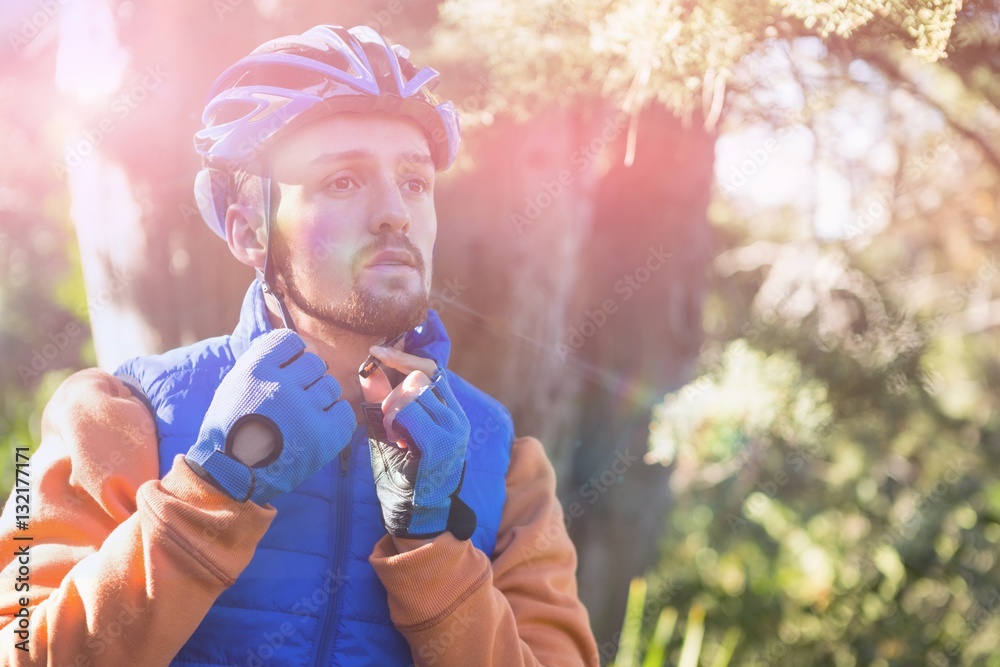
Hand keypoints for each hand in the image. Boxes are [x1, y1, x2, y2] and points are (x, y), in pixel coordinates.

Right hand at [185, 329, 355, 505]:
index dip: (293, 354)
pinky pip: (344, 412)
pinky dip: (334, 419)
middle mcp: (281, 387)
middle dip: (307, 379)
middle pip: (315, 363)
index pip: (290, 340)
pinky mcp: (324, 436)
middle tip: (292, 402)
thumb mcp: (235, 385)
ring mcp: (305, 411)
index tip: (288, 370)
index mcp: (255, 370)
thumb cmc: (234, 427)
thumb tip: (300, 344)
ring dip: (320, 400)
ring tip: (301, 418)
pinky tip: (316, 430)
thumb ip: (263, 361)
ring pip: (331, 386)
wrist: (232, 475)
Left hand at [360, 345, 474, 539]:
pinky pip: (410, 413)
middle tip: (391, 426)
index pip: (430, 368)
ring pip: (413, 393)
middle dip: (394, 395)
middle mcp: (457, 417)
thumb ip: (380, 399)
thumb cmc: (401, 474)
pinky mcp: (442, 444)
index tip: (375, 351)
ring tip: (396, 438)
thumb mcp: (388, 431)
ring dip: (394, 411)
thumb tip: (366, 369)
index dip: (403, 357)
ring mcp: (453, 430)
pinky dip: (396, 422)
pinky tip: (398, 442)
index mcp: (449, 411)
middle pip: (419, 378)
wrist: (415, 515)